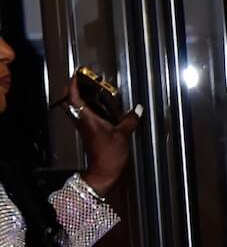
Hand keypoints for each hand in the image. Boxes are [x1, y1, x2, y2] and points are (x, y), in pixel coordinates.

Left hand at [66, 71, 141, 194]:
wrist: (104, 173)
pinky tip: (98, 107)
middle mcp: (81, 121)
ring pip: (75, 107)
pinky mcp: (88, 133)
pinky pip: (83, 115)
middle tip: (82, 80)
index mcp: (86, 118)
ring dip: (79, 98)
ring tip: (90, 90)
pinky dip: (87, 108)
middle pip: (69, 100)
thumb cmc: (109, 156)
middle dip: (73, 89)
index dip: (73, 82)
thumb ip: (130, 120)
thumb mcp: (122, 135)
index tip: (78, 73)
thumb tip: (137, 110)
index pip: (73, 95)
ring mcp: (83, 127)